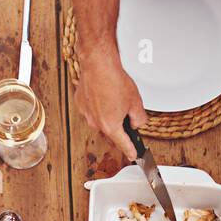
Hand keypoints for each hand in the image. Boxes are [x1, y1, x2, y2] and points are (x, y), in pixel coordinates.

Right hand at [75, 44, 146, 161]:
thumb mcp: (136, 102)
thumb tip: (137, 123)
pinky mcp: (81, 103)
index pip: (123, 144)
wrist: (98, 64)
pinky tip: (104, 94)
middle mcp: (96, 123)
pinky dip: (98, 105)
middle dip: (119, 126)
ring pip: (100, 120)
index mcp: (111, 126)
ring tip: (114, 98)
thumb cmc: (114, 81)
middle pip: (111, 132)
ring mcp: (86, 114)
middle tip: (126, 113)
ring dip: (108, 114)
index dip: (130, 151)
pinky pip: (92, 110)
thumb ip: (139, 119)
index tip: (133, 156)